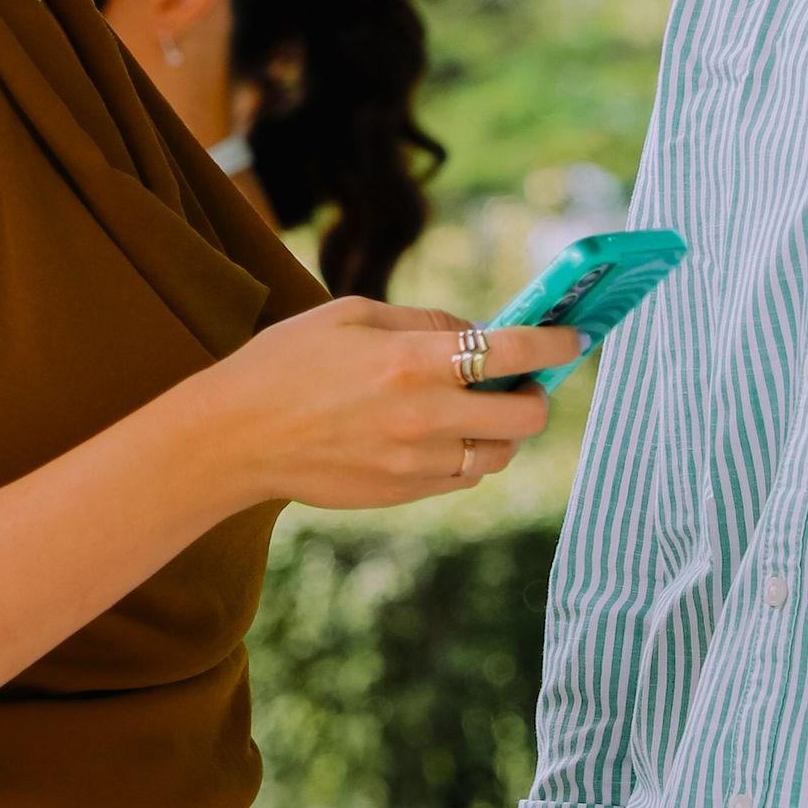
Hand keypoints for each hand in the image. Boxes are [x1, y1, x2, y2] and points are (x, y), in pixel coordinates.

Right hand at [205, 302, 577, 513]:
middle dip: (537, 396)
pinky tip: (444, 435)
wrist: (234, 437)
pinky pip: (464, 477)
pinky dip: (469, 455)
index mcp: (411, 360)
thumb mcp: (352, 314)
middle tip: (524, 383)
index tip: (573, 338)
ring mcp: (414, 462)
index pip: (513, 352)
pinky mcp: (402, 493)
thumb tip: (481, 332)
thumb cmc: (288, 362)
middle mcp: (422, 415)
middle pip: (526, 417)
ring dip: (503, 431)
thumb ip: (426, 321)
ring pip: (499, 455)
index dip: (556, 344)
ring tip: (480, 409)